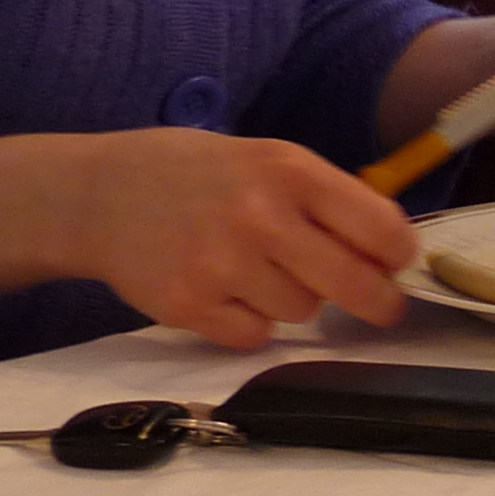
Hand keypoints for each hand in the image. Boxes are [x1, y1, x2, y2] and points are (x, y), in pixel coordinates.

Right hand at [46, 129, 414, 345]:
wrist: (96, 194)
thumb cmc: (195, 175)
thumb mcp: (264, 159)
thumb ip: (322, 198)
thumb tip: (387, 251)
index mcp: (287, 170)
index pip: (378, 226)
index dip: (398, 253)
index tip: (397, 264)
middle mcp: (259, 216)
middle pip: (354, 284)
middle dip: (378, 301)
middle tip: (383, 307)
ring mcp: (222, 264)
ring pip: (304, 312)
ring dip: (293, 300)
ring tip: (256, 270)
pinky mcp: (189, 306)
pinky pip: (255, 336)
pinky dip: (249, 323)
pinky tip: (223, 291)